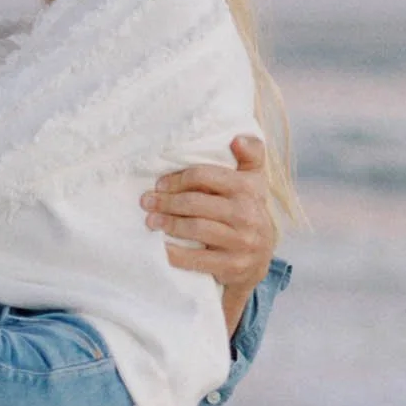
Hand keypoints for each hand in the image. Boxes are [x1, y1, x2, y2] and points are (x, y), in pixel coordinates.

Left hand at [141, 134, 274, 324]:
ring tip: (150, 221)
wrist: (259, 260)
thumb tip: (237, 139)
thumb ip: (251, 154)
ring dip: (167, 224)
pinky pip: (196, 259)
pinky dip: (175, 253)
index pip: (206, 176)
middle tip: (146, 202)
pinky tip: (161, 248)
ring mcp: (242, 242)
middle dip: (166, 202)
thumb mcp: (254, 181)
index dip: (178, 179)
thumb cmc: (246, 212)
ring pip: (195, 228)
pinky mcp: (233, 266)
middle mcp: (248, 214)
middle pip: (196, 203)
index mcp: (250, 188)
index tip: (160, 184)